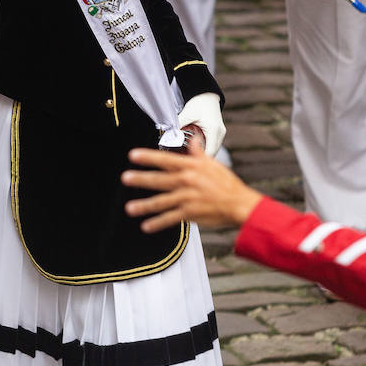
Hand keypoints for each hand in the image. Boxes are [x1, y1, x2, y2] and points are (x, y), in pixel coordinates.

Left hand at [122, 146, 264, 232]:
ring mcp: (188, 197)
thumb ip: (199, 153)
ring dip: (144, 205)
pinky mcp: (190, 213)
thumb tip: (193, 139)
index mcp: (192, 167)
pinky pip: (170, 218)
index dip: (148, 157)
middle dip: (141, 179)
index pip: (166, 159)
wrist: (239, 204)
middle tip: (125, 178)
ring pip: (161, 201)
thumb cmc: (227, 183)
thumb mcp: (213, 164)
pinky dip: (157, 223)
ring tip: (130, 208)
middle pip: (160, 179)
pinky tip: (146, 226)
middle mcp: (187, 180)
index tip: (133, 155)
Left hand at [179, 92, 225, 157]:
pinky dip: (205, 149)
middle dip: (201, 160)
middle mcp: (220, 134)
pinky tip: (195, 151)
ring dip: (203, 155)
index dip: (200, 160)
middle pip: (212, 154)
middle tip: (187, 163)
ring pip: (213, 150)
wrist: (207, 94)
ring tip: (190, 158)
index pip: (209, 152)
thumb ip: (179, 124)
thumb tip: (168, 135)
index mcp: (214, 130)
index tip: (188, 163)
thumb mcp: (188, 113)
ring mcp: (221, 134)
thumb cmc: (199, 102)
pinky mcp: (219, 133)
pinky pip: (213, 146)